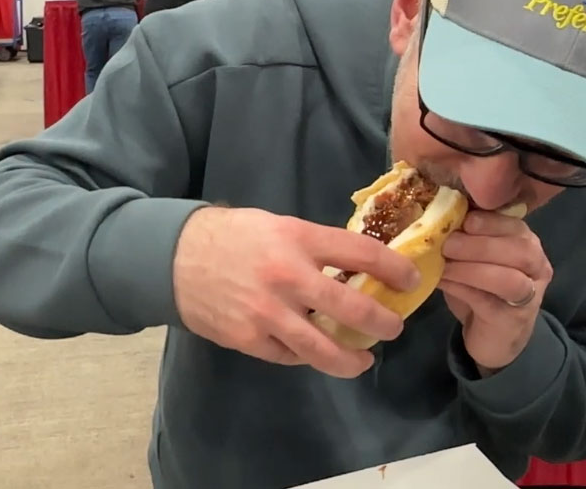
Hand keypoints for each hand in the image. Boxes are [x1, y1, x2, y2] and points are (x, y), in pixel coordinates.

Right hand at [173, 207, 420, 377]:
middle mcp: (288, 277)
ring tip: (364, 359)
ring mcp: (268, 313)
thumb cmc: (232, 235)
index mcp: (298, 238)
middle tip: (393, 326)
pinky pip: (291, 357)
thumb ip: (315, 245)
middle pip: (353, 309)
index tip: (411, 279)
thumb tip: (357, 267)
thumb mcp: (277, 225)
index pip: (361, 254)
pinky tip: (316, 353)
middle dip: (383, 322)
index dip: (394, 269)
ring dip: (353, 359)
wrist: (174, 257)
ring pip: (325, 349)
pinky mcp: (249, 340)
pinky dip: (307, 357)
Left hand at [438, 210, 552, 371]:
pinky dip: (462, 288)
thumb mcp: (474, 256)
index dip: (488, 220)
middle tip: (447, 244)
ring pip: (510, 279)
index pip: (516, 224)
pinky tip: (442, 282)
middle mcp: (537, 267)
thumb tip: (436, 216)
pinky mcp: (512, 321)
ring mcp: (530, 297)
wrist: (493, 336)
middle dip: (479, 243)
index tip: (459, 219)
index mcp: (527, 243)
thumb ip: (466, 236)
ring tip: (443, 264)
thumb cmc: (481, 288)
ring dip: (472, 268)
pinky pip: (489, 302)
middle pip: (520, 250)